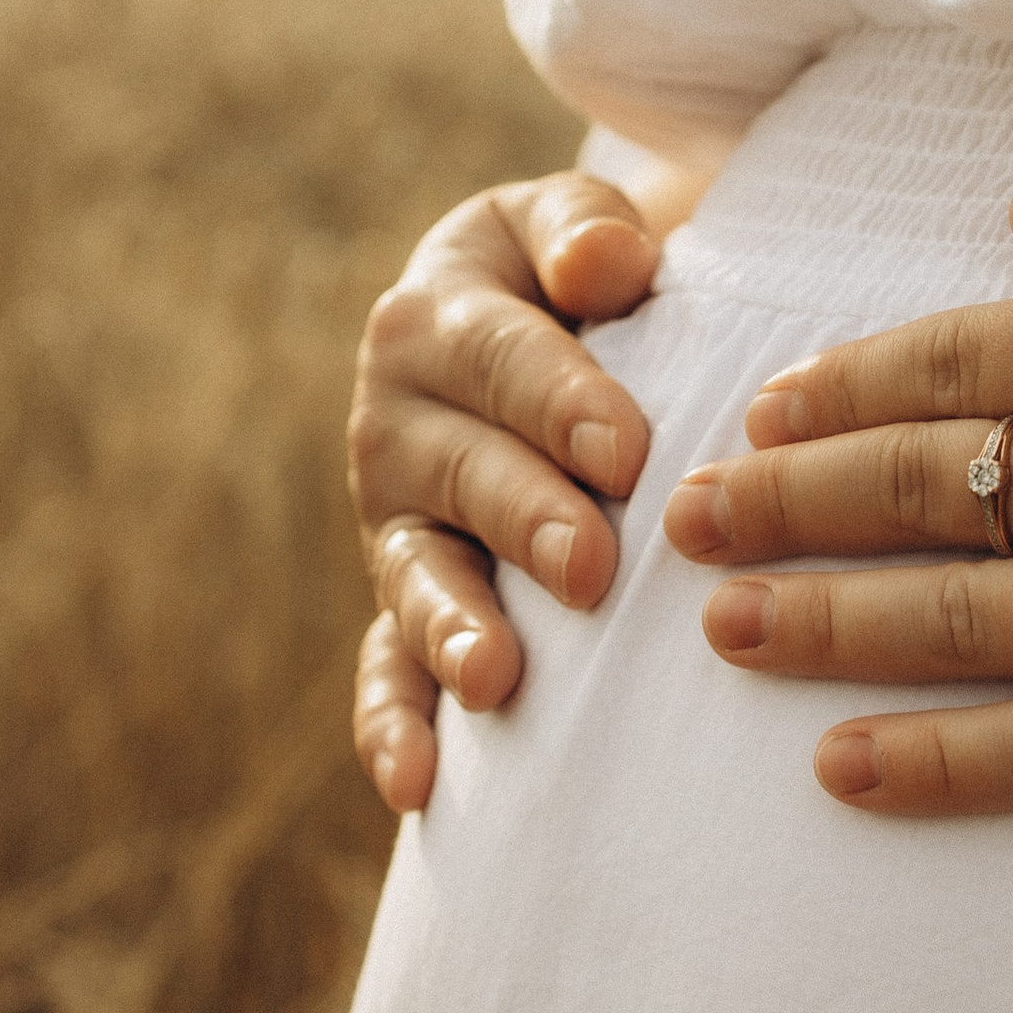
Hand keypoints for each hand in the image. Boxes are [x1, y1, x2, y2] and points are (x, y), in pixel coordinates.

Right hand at [350, 174, 661, 813]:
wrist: (538, 329)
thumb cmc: (578, 277)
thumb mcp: (573, 228)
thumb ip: (585, 231)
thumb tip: (605, 264)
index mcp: (435, 318)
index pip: (499, 357)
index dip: (561, 401)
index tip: (628, 451)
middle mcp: (395, 422)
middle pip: (458, 472)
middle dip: (524, 518)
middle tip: (592, 568)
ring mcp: (394, 522)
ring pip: (415, 575)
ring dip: (452, 627)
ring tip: (496, 679)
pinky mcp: (402, 599)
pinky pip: (384, 666)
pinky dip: (393, 722)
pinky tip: (417, 784)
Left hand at [661, 162, 1012, 815]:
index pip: (945, 362)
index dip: (836, 384)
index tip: (756, 405)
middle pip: (910, 490)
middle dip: (782, 503)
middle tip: (680, 518)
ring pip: (943, 624)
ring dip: (816, 623)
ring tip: (718, 626)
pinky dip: (931, 768)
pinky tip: (841, 771)